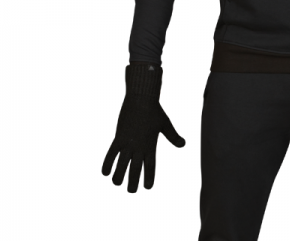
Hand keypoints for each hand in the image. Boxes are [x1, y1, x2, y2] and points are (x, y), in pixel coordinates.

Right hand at [102, 65, 184, 192]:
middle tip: (131, 191)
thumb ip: (173, 136)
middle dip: (133, 181)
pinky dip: (107, 163)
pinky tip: (105, 173)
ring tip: (117, 183)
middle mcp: (139, 146)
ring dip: (118, 176)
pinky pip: (111, 154)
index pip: (150, 166)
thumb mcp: (165, 125)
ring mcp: (127, 143)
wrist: (141, 99)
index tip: (148, 187)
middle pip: (135, 169)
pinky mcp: (118, 137)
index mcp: (151, 145)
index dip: (148, 177)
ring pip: (121, 164)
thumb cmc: (155, 111)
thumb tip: (183, 144)